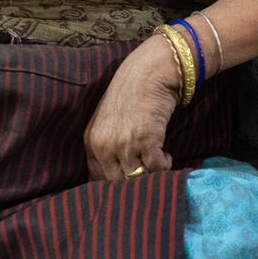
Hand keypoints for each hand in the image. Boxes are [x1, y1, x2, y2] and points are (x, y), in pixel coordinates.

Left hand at [84, 36, 179, 180]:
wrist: (149, 72)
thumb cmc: (130, 96)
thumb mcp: (108, 122)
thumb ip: (107, 148)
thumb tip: (113, 179)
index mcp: (92, 141)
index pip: (97, 178)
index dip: (114, 186)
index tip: (128, 183)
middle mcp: (104, 145)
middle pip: (117, 183)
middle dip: (133, 184)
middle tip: (146, 176)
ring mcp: (124, 144)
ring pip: (137, 178)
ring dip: (150, 174)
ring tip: (156, 162)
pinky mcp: (146, 140)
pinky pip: (156, 168)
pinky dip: (164, 165)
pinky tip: (166, 155)